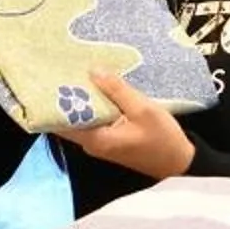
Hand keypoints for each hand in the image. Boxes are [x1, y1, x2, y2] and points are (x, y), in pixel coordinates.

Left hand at [67, 71, 196, 180]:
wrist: (178, 161)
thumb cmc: (162, 138)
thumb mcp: (143, 109)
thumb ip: (117, 90)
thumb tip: (93, 71)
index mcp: (96, 139)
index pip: (62, 121)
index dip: (55, 100)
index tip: (52, 77)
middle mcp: (91, 143)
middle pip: (69, 118)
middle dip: (67, 95)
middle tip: (65, 67)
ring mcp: (99, 142)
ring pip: (81, 118)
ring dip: (81, 99)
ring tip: (78, 71)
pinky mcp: (107, 139)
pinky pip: (93, 120)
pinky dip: (93, 105)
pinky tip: (97, 87)